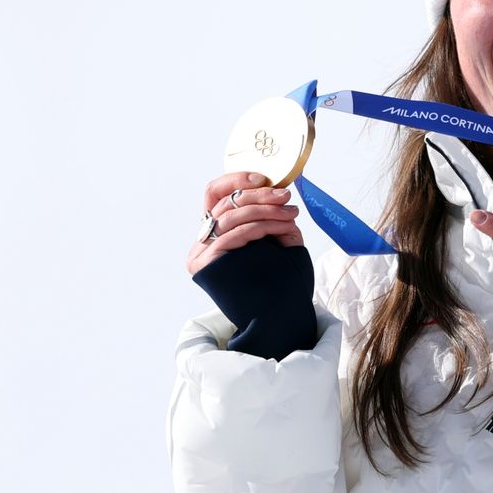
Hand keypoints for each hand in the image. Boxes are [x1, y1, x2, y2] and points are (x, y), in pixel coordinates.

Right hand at [186, 172, 304, 275]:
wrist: (276, 315)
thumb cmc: (277, 279)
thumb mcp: (275, 239)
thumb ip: (269, 215)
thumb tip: (277, 189)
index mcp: (214, 230)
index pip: (214, 193)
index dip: (235, 180)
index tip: (262, 178)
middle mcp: (202, 240)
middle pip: (225, 203)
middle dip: (259, 196)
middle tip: (285, 197)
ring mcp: (201, 253)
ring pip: (231, 216)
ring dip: (266, 211)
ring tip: (291, 215)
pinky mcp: (207, 264)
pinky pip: (234, 235)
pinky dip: (262, 227)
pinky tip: (283, 227)